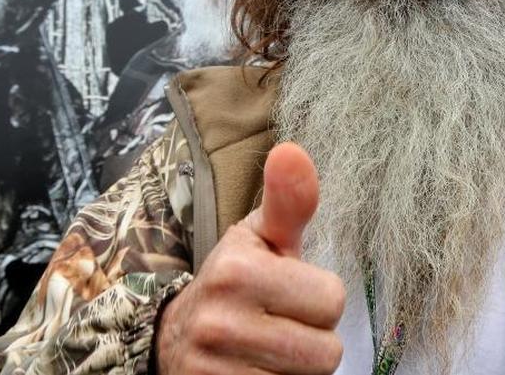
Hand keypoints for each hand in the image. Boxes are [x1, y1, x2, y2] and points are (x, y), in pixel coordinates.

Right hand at [156, 143, 345, 374]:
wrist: (172, 338)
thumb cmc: (235, 280)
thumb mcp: (258, 238)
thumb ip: (288, 201)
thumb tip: (293, 151)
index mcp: (237, 271)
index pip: (332, 300)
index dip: (320, 299)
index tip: (293, 293)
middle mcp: (220, 322)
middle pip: (326, 352)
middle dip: (313, 340)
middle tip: (283, 325)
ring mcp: (213, 371)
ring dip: (297, 371)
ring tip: (270, 350)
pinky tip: (258, 371)